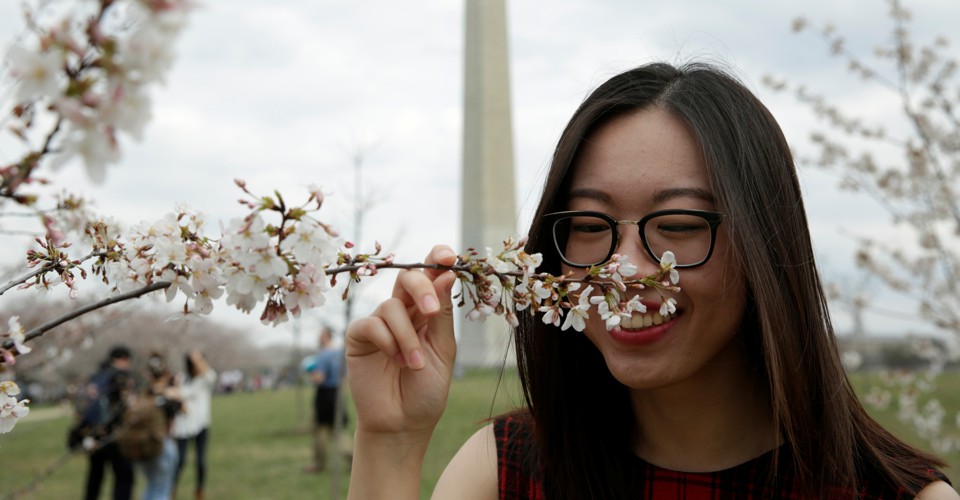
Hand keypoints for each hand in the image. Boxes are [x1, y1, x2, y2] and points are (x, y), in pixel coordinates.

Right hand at [346, 245, 457, 437]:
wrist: (403, 424)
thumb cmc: (427, 389)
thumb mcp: (443, 350)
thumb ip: (442, 314)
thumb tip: (447, 274)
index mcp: (428, 311)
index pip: (431, 274)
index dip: (437, 259)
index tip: (447, 258)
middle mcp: (404, 311)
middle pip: (408, 277)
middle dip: (422, 288)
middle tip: (430, 313)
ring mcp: (379, 322)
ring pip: (392, 305)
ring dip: (407, 337)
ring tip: (414, 365)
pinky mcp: (359, 337)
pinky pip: (371, 324)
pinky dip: (387, 341)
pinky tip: (394, 362)